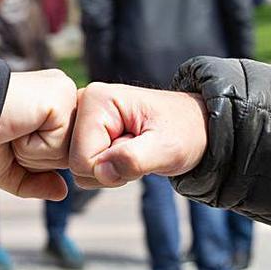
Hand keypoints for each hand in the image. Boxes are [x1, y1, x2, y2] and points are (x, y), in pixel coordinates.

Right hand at [0, 69, 76, 200]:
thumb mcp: (7, 168)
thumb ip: (35, 181)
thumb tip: (63, 192)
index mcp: (51, 105)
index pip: (67, 148)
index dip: (40, 159)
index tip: (12, 141)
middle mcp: (61, 93)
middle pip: (73, 152)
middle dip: (40, 159)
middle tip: (11, 137)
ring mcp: (63, 92)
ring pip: (70, 151)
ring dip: (36, 154)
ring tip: (13, 131)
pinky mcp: (59, 96)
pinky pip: (61, 144)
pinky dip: (34, 147)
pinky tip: (17, 126)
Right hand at [70, 83, 208, 188]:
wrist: (195, 126)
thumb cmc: (184, 132)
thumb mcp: (167, 148)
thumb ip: (134, 159)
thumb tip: (101, 171)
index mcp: (95, 99)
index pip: (81, 160)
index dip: (111, 170)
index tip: (139, 150)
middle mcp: (81, 103)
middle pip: (75, 165)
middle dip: (109, 170)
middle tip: (138, 150)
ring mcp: (82, 117)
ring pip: (78, 170)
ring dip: (110, 170)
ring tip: (133, 150)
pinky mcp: (85, 130)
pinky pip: (84, 167)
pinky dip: (107, 169)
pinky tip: (125, 152)